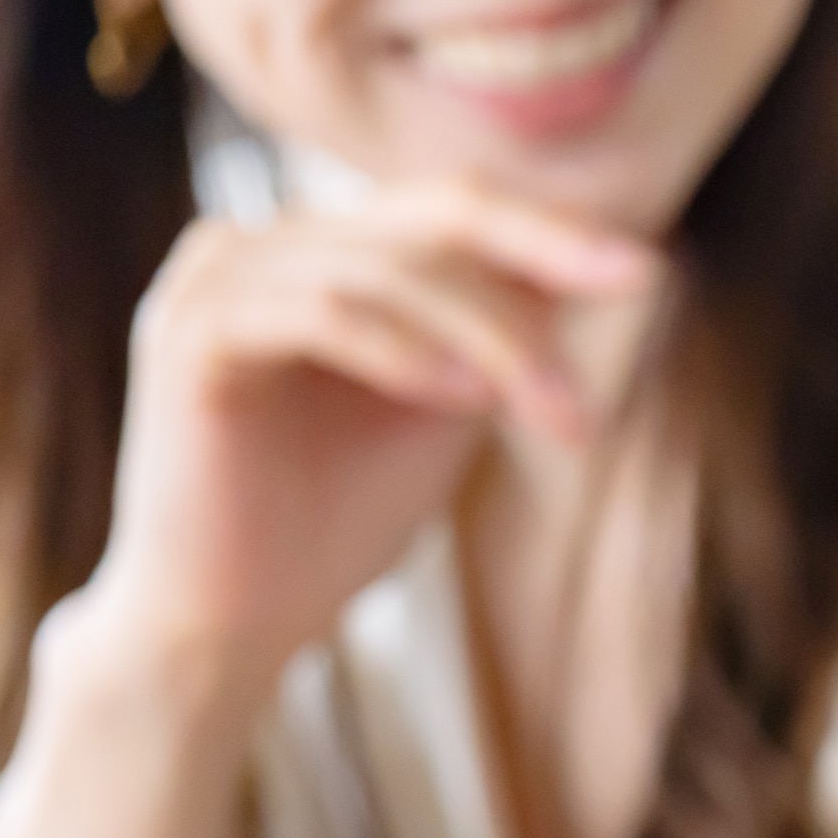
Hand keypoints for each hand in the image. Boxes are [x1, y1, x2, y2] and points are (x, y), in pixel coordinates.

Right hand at [0, 180, 657, 837]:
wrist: (232, 624)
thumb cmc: (334, 520)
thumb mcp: (449, 408)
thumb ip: (504, 335)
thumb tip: (615, 263)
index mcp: (319, 251)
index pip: (452, 213)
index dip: (552, 234)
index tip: (648, 272)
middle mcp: (260, 243)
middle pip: (430, 221)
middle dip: (539, 274)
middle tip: (627, 313)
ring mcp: (215, 278)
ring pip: (386, 269)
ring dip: (488, 336)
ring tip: (548, 411)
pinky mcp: (189, 333)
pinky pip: (316, 312)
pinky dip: (399, 349)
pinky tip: (461, 398)